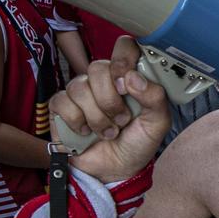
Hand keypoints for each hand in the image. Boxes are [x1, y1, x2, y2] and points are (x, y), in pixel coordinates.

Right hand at [49, 36, 170, 180]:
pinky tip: (85, 133)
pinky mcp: (61, 106)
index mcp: (128, 76)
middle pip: (98, 68)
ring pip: (80, 87)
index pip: (123, 46)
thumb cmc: (136, 143)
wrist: (115, 171)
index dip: (123, 60)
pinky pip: (62, 102)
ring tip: (108, 132)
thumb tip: (133, 77)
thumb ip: (156, 98)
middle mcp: (103, 80)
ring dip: (97, 117)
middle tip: (122, 120)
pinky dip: (76, 122)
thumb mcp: (157, 124)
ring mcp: (80, 91)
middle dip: (111, 101)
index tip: (127, 85)